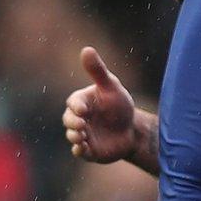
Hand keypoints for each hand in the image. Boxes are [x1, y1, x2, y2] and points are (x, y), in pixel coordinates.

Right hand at [63, 47, 137, 163]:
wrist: (132, 129)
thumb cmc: (119, 105)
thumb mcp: (111, 86)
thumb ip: (97, 71)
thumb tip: (86, 49)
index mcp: (83, 102)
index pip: (73, 102)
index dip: (76, 106)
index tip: (83, 109)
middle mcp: (79, 118)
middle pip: (69, 120)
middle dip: (72, 122)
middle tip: (81, 124)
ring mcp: (82, 135)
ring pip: (72, 136)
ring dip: (74, 136)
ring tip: (81, 137)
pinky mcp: (88, 150)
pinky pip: (79, 152)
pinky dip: (79, 150)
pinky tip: (83, 148)